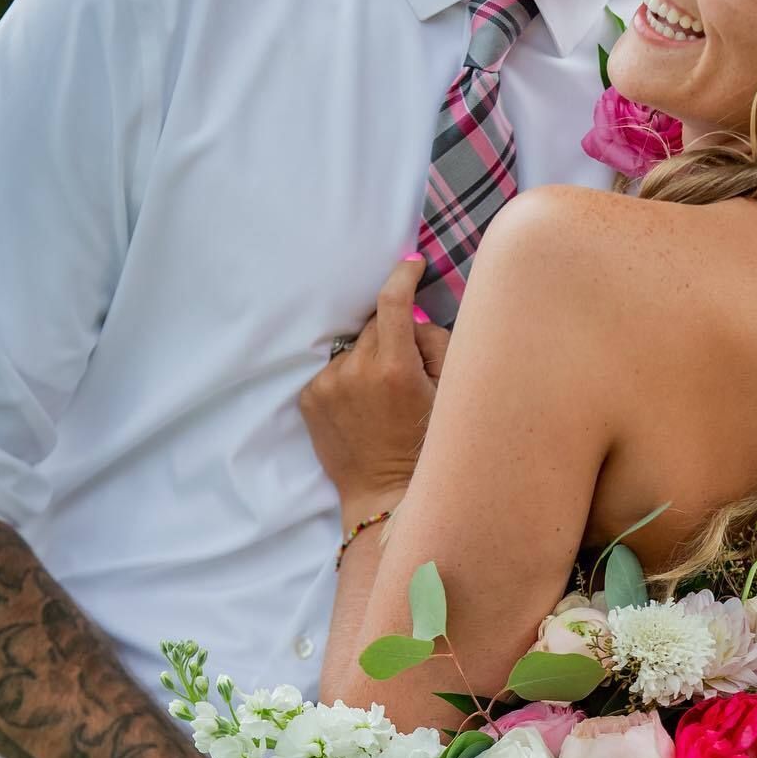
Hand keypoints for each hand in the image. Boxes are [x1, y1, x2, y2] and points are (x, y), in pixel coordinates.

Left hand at [299, 255, 450, 513]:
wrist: (383, 492)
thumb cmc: (424, 444)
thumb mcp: (447, 393)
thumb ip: (434, 345)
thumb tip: (412, 320)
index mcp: (395, 369)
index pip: (392, 303)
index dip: (403, 276)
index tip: (412, 264)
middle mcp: (355, 372)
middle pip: (374, 325)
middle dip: (392, 336)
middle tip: (406, 369)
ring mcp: (328, 385)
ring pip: (353, 348)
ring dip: (368, 358)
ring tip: (381, 396)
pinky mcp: (309, 399)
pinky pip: (334, 369)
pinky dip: (348, 376)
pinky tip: (361, 405)